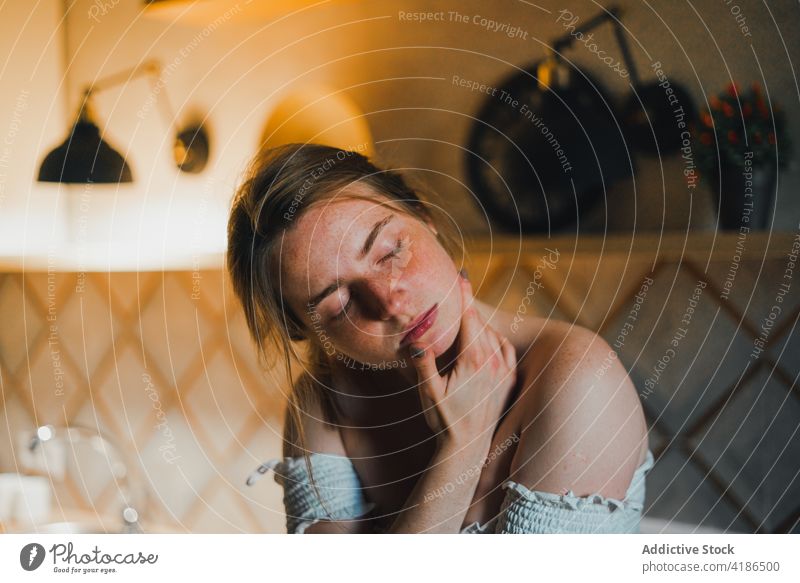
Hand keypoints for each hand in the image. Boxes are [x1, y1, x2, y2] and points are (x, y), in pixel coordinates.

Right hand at [408, 273, 517, 448]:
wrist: (468, 448)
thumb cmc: (444, 421)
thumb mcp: (428, 392)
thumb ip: (423, 363)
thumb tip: (415, 339)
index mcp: (474, 360)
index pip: (471, 318)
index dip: (465, 295)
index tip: (462, 275)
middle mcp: (494, 362)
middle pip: (481, 323)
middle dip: (469, 306)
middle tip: (458, 289)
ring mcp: (505, 372)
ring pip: (494, 335)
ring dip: (481, 322)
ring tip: (467, 314)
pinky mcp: (510, 381)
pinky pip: (506, 349)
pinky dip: (496, 338)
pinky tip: (487, 338)